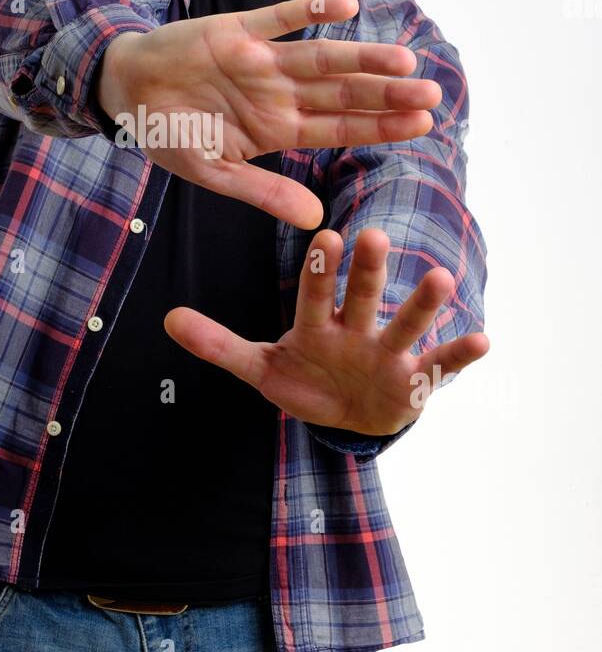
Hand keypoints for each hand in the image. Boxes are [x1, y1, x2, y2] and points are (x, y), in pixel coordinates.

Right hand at [95, 0, 441, 228]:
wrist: (126, 90)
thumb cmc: (168, 135)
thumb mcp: (214, 172)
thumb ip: (264, 191)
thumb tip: (316, 220)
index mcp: (277, 129)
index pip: (341, 129)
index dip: (382, 126)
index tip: (424, 125)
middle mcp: (280, 93)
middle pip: (344, 94)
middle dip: (387, 94)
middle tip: (433, 93)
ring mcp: (263, 61)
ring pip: (323, 58)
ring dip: (363, 58)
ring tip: (404, 60)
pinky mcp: (239, 30)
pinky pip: (281, 19)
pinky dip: (311, 11)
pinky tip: (346, 6)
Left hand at [163, 227, 489, 436]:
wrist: (349, 417)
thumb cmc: (307, 381)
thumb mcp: (261, 368)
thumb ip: (218, 345)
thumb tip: (167, 319)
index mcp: (316, 324)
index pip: (314, 293)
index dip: (319, 271)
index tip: (324, 237)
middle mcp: (355, 329)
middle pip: (360, 297)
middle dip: (366, 271)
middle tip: (373, 234)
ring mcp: (387, 352)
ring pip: (404, 322)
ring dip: (421, 303)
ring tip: (440, 276)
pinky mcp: (414, 379)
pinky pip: (439, 365)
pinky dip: (460, 355)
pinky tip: (484, 340)